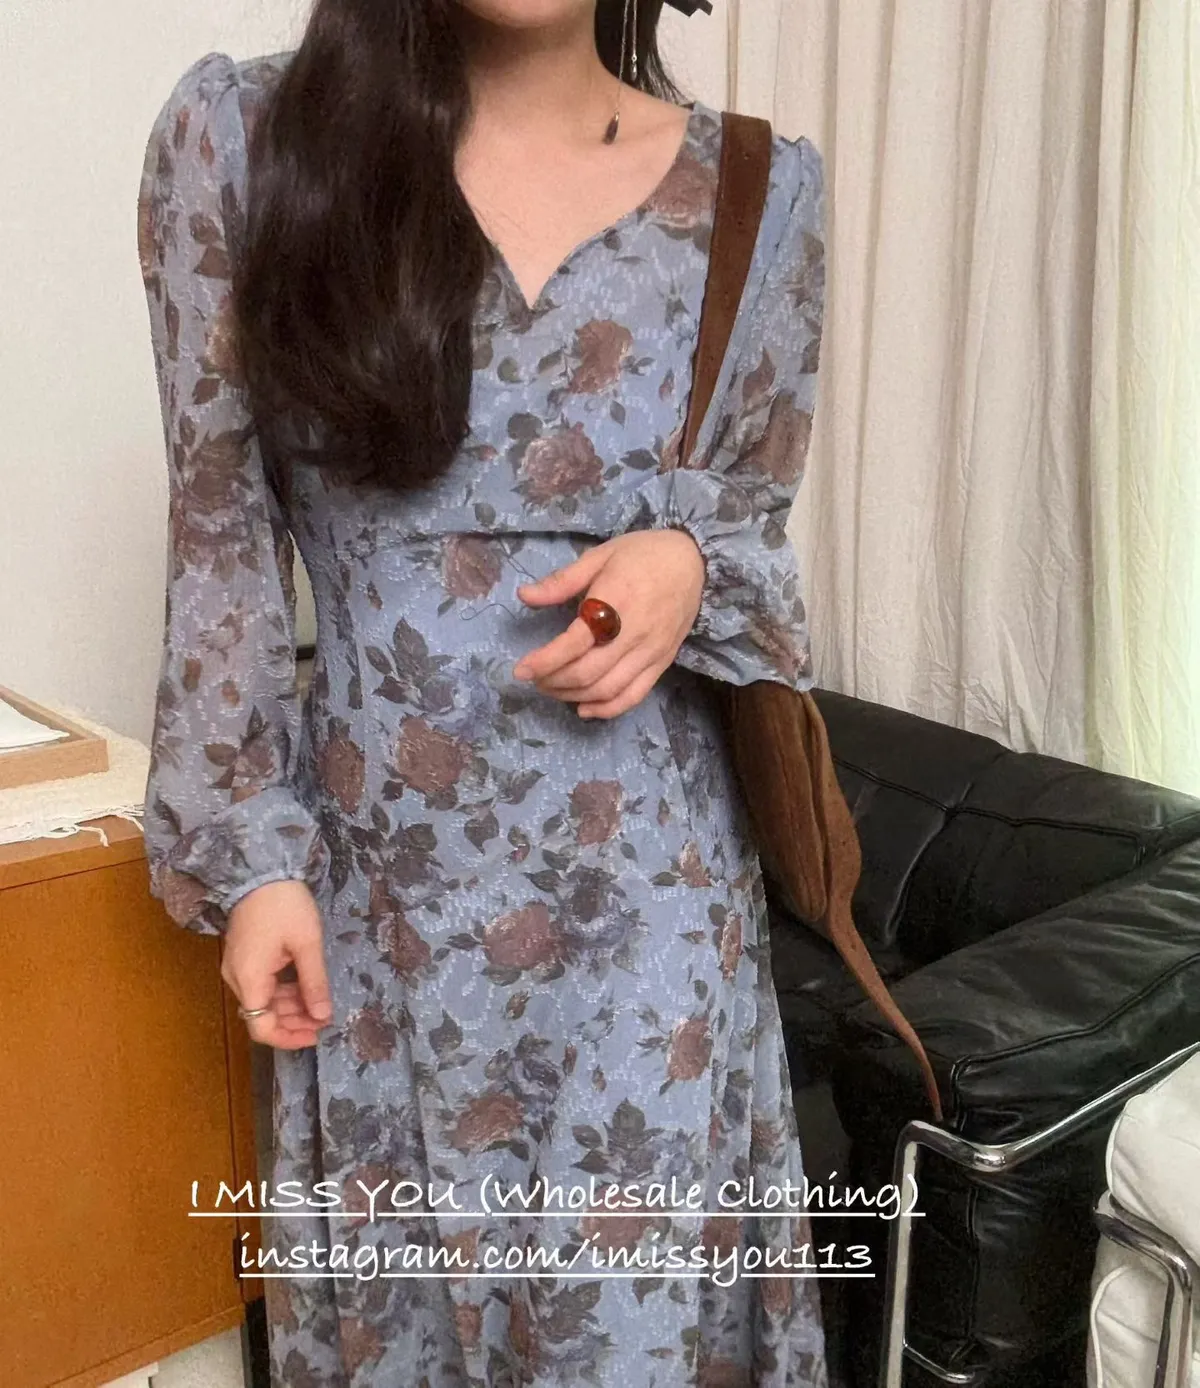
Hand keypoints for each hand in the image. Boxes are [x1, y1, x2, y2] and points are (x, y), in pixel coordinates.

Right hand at [221, 880, 331, 1049]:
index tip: (315, 1035)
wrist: (260, 872)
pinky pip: (261, 985)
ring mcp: (238, 967)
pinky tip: (304, 989)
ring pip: (263, 1001)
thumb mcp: (307, 943)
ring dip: (289, 1008)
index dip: (287, 1037)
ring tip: (318, 1005)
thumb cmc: (285, 905)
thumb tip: (323, 1016)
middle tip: (324, 1020)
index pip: (260, 1026)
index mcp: (250, 977)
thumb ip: (314, 982)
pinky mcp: (243, 958)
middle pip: (261, 1015)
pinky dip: (282, 992)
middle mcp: (237, 978)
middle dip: (293, 1022)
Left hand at [513, 528, 704, 718]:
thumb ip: (562, 581)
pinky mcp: (662, 663)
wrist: (693, 561)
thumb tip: (523, 597)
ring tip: (552, 689)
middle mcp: (634, 632)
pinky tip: (584, 709)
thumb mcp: (600, 555)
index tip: (521, 669)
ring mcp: (651, 652)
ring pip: (608, 689)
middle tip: (534, 678)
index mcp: (615, 600)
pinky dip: (607, 709)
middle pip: (588, 672)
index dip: (545, 660)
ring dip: (574, 696)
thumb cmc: (642, 554)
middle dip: (554, 681)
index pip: (576, 642)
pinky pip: (634, 696)